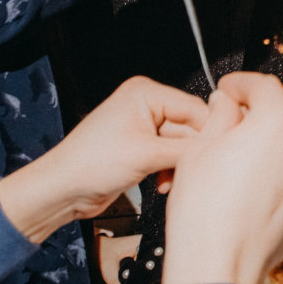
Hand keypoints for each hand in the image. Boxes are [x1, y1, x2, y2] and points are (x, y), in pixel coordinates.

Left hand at [0, 76, 208, 243]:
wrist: (61, 191)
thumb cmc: (89, 165)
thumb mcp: (147, 154)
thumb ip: (189, 147)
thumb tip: (220, 143)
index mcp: (146, 92)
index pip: (196, 108)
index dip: (208, 133)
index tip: (220, 154)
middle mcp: (146, 105)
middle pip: (190, 128)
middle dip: (189, 154)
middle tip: (189, 174)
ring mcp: (143, 127)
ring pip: (181, 145)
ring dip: (179, 167)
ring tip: (169, 182)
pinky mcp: (140, 148)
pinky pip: (170, 156)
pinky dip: (169, 172)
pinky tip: (161, 186)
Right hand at [162, 72, 282, 283]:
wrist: (221, 266)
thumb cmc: (207, 214)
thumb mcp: (200, 146)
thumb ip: (220, 113)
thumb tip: (227, 103)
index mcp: (280, 121)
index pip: (263, 86)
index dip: (240, 83)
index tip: (229, 88)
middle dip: (257, 113)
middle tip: (230, 121)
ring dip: (272, 141)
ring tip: (240, 157)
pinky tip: (255, 182)